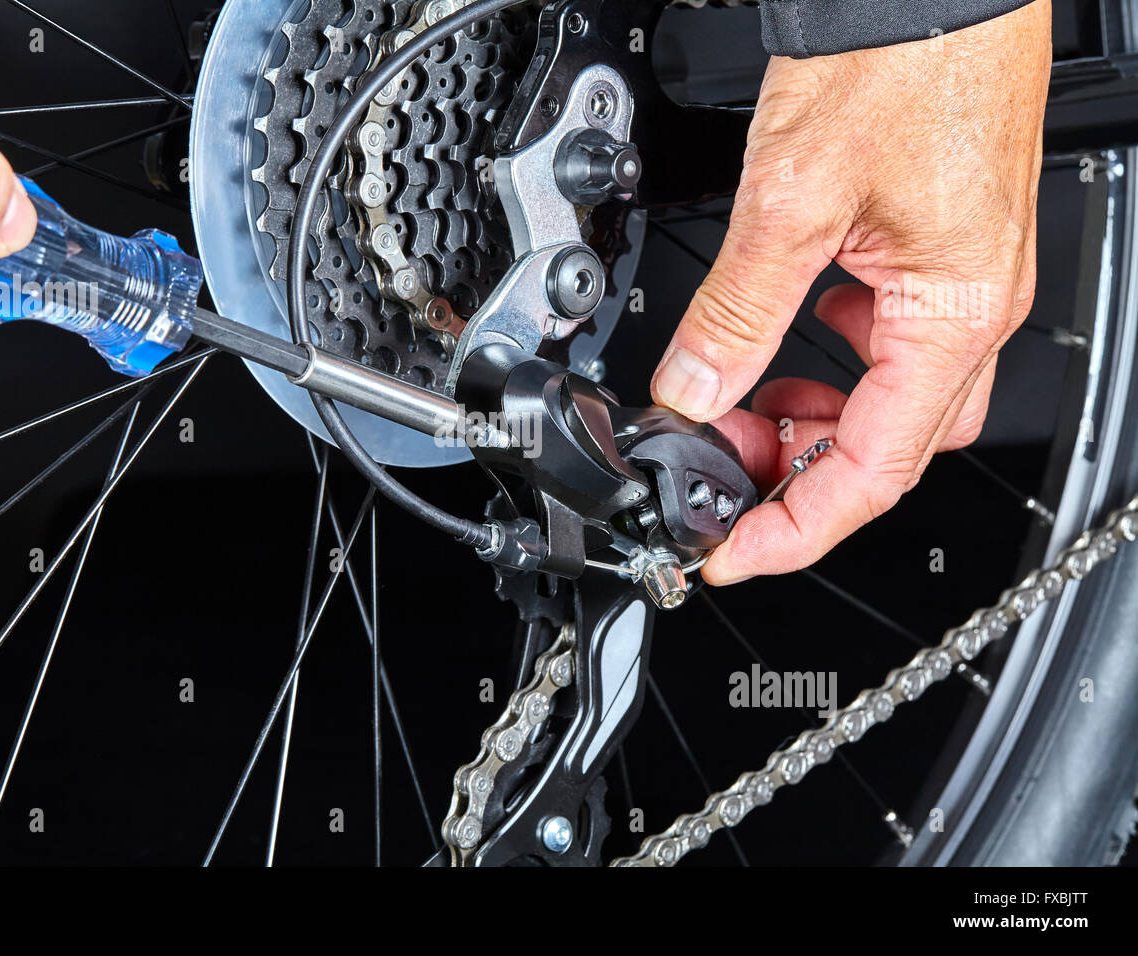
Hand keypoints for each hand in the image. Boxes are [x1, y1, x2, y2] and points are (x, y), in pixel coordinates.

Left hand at [650, 0, 1051, 584]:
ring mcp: (961, 281)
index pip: (871, 472)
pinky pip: (885, 341)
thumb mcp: (790, 202)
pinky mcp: (936, 250)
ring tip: (741, 411)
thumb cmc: (903, 57)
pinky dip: (828, 363)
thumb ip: (734, 315)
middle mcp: (970, 310)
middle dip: (794, 474)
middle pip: (883, 448)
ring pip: (886, 401)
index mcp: (951, 316)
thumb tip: (691, 392)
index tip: (729, 549)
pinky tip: (788, 339)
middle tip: (718, 466)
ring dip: (810, 421)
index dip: (793, 527)